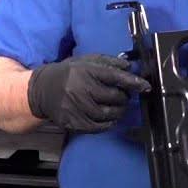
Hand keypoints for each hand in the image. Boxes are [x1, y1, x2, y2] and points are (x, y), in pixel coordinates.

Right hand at [26, 53, 151, 132]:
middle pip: (114, 97)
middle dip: (124, 97)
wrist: (41, 91)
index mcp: (85, 70)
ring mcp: (76, 107)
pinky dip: (108, 123)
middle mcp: (81, 88)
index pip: (114, 77)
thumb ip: (107, 62)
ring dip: (118, 111)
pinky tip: (109, 118)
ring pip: (108, 113)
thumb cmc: (68, 74)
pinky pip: (98, 126)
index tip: (145, 86)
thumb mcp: (85, 61)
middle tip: (123, 96)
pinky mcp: (73, 121)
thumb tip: (129, 67)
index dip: (133, 82)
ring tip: (117, 107)